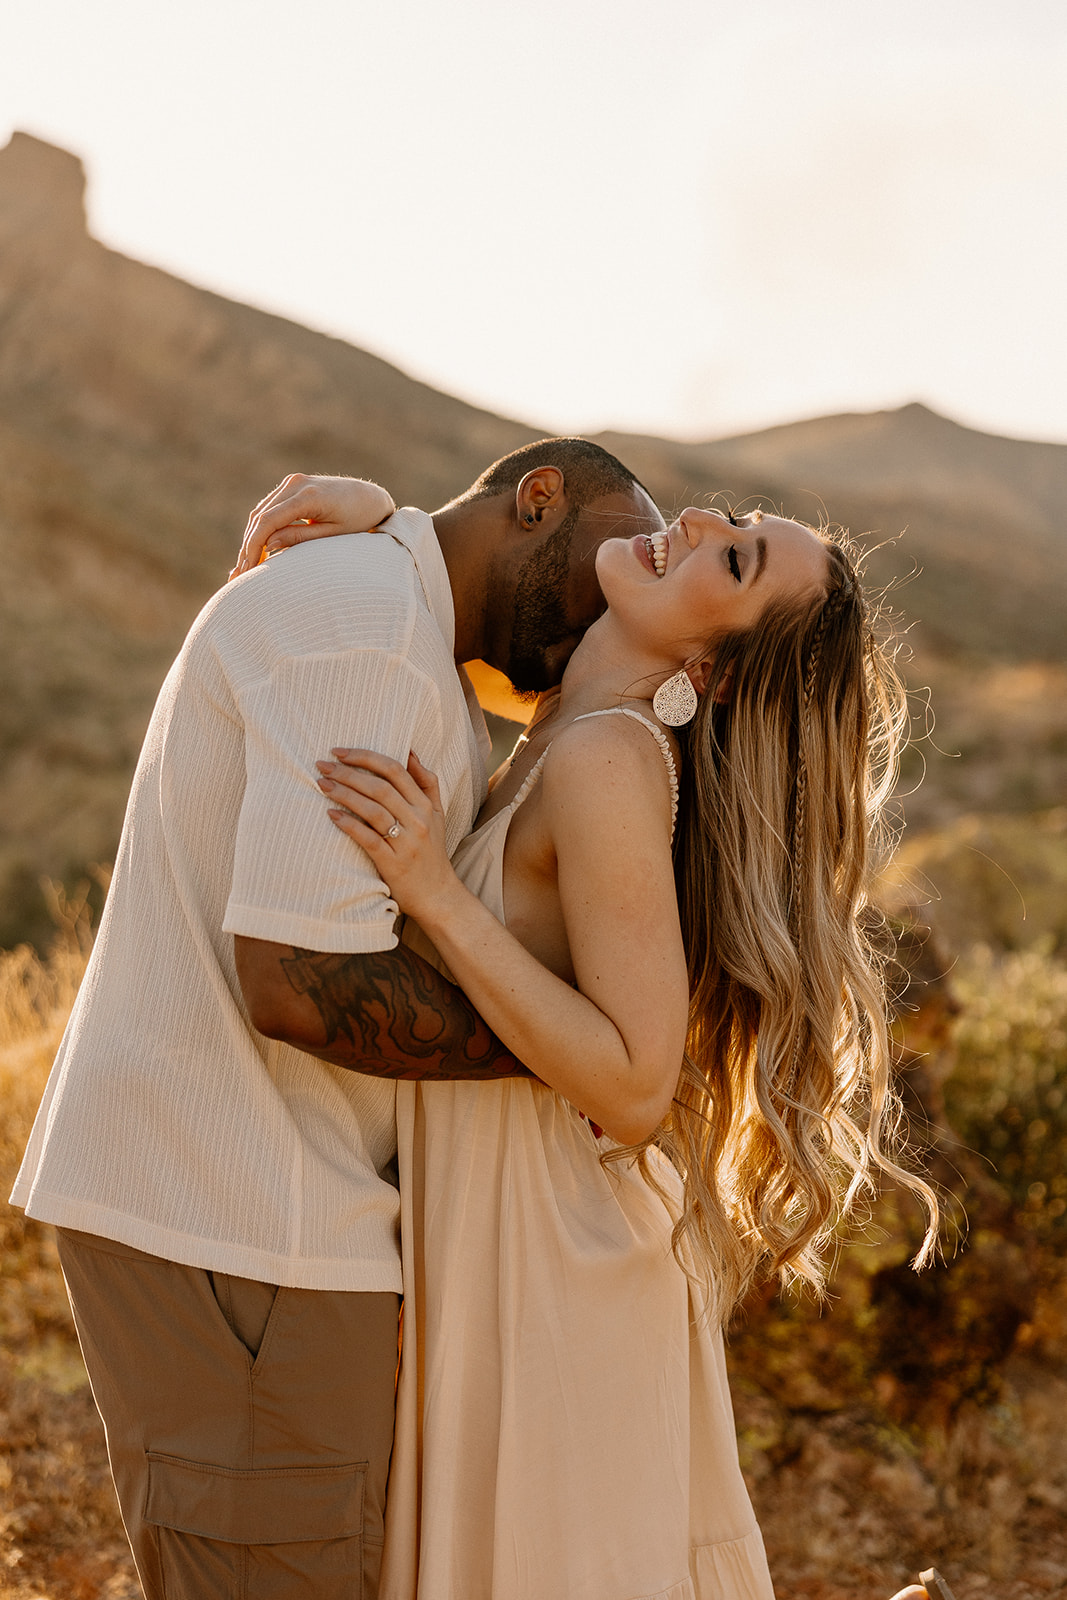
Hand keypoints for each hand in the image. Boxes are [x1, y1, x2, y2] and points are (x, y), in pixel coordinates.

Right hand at [229, 475, 395, 577]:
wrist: (371, 498)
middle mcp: (296, 483)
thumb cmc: (358, 520)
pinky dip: (260, 528)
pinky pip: (269, 507)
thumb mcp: (332, 536)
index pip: (268, 521)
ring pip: (260, 511)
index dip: (254, 546)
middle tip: (240, 573)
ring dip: (251, 537)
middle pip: (260, 516)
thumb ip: (300, 538)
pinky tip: (256, 549)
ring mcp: (293, 482)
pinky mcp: (292, 485)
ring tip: (245, 565)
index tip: (248, 569)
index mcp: (308, 496)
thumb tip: (267, 544)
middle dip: (248, 545)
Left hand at [317, 749, 460, 924]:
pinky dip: (349, 825)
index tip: (340, 751)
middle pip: (380, 787)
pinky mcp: (393, 863)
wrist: (437, 895)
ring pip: (373, 810)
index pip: (395, 770)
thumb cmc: (431, 852)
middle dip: (348, 772)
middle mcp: (418, 820)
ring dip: (344, 794)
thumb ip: (427, 783)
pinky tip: (331, 815)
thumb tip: (410, 752)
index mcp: (425, 805)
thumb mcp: (438, 814)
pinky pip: (368, 839)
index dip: (366, 757)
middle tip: (323, 765)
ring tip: (322, 784)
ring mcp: (406, 842)